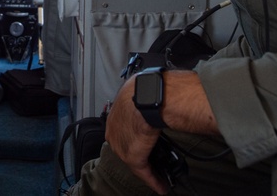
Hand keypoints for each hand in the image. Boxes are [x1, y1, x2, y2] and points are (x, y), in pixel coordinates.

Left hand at [105, 77, 167, 193]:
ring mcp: (122, 145)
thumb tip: (156, 94)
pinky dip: (154, 181)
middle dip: (140, 153)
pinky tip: (162, 187)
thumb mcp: (140, 91)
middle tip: (154, 159)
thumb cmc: (146, 90)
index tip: (144, 141)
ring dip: (149, 170)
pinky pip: (145, 173)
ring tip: (160, 177)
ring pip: (137, 160)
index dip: (135, 136)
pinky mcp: (133, 157)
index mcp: (115, 115)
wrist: (147, 97)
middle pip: (128, 146)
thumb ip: (143, 98)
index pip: (123, 129)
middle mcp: (114, 131)